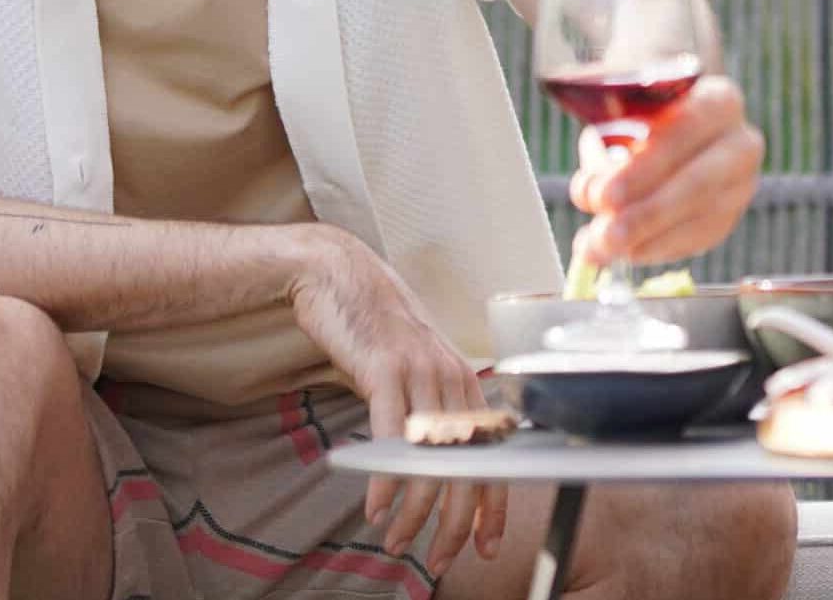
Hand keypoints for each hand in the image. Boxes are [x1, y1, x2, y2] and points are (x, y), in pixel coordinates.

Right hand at [286, 228, 504, 570]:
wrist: (339, 274)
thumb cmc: (374, 327)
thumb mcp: (413, 369)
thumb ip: (429, 408)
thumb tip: (436, 463)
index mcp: (465, 382)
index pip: (492, 456)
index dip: (493, 506)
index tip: (486, 544)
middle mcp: (452, 377)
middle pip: (468, 466)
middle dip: (457, 522)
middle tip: (440, 558)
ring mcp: (420, 371)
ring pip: (432, 458)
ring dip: (417, 511)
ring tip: (398, 541)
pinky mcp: (385, 368)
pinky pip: (393, 437)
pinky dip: (387, 480)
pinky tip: (378, 509)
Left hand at [569, 74, 764, 265]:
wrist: (674, 125)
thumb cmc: (642, 114)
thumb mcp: (621, 112)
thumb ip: (606, 143)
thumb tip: (590, 189)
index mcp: (719, 101)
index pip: (686, 131)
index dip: (644, 166)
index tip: (602, 194)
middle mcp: (741, 144)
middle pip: (698, 184)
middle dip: (645, 214)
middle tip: (602, 235)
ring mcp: (741, 185)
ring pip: (698, 220)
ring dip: (644, 240)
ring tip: (597, 249)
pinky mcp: (729, 217)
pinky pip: (695, 240)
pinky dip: (655, 249)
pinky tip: (623, 251)